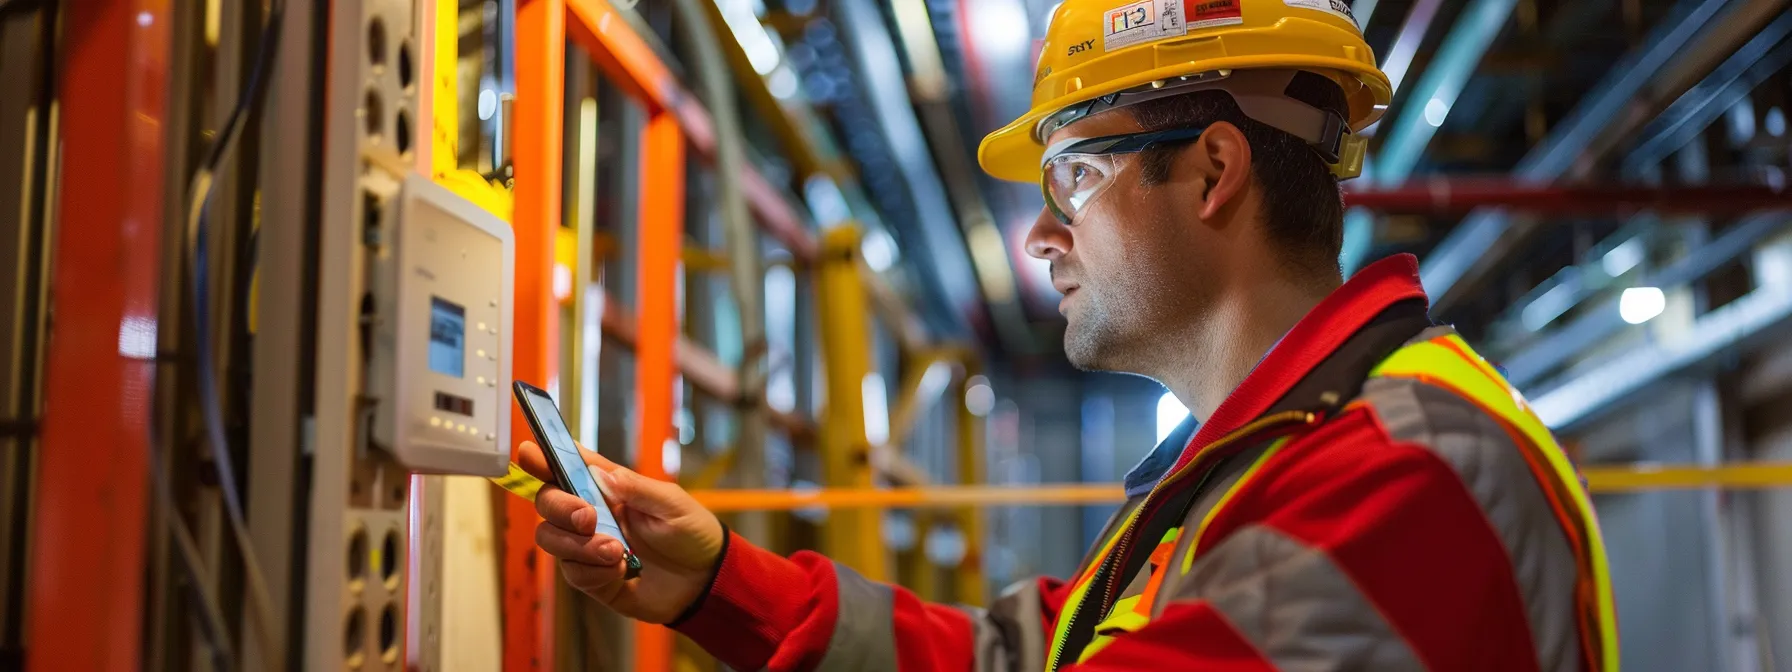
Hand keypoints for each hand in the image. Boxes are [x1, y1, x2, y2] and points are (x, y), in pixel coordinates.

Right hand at [517, 440, 724, 623]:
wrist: (706, 580)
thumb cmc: (693, 533)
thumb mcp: (672, 504)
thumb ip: (635, 488)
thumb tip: (598, 472)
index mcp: (610, 488)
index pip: (570, 466)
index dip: (545, 457)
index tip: (529, 452)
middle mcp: (593, 514)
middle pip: (548, 502)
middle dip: (560, 507)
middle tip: (588, 518)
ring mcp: (589, 547)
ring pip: (551, 539)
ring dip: (579, 545)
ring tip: (616, 552)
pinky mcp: (593, 577)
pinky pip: (573, 573)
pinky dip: (593, 571)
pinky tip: (622, 571)